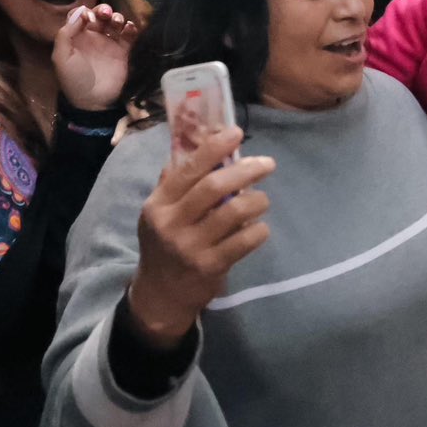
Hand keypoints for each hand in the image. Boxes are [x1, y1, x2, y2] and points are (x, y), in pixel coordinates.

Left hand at [51, 4, 138, 110]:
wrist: (93, 101)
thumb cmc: (74, 79)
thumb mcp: (61, 57)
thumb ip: (65, 34)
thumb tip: (80, 12)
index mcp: (76, 37)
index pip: (80, 15)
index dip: (84, 12)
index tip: (87, 17)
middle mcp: (93, 37)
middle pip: (99, 15)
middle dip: (103, 10)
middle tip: (105, 13)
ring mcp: (109, 44)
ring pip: (114, 22)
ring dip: (117, 17)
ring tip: (117, 22)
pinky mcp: (123, 51)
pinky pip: (128, 35)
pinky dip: (130, 28)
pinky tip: (128, 28)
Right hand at [127, 127, 275, 346]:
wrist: (161, 294)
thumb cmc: (165, 243)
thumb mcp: (160, 212)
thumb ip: (176, 180)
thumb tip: (199, 140)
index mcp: (159, 204)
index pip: (188, 168)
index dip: (214, 148)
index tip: (236, 132)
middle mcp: (171, 223)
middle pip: (213, 187)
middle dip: (245, 170)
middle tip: (267, 163)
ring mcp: (190, 246)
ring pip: (234, 212)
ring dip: (257, 201)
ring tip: (263, 200)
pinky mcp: (210, 267)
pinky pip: (244, 241)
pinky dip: (259, 230)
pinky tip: (260, 228)